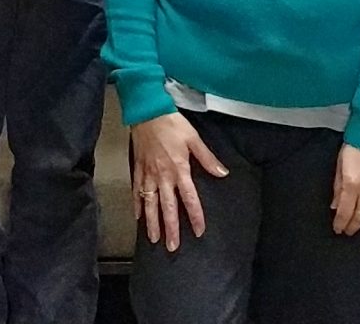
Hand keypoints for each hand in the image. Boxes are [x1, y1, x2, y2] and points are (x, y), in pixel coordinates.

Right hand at [130, 113, 227, 251]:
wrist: (147, 111)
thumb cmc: (172, 123)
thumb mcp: (194, 139)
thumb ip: (208, 159)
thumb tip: (222, 173)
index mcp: (179, 170)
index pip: (190, 199)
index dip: (195, 216)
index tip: (199, 231)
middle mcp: (163, 176)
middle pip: (168, 208)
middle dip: (171, 229)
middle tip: (172, 247)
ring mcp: (148, 174)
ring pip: (150, 204)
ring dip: (152, 222)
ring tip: (153, 238)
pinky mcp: (138, 168)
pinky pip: (137, 190)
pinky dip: (137, 204)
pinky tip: (137, 216)